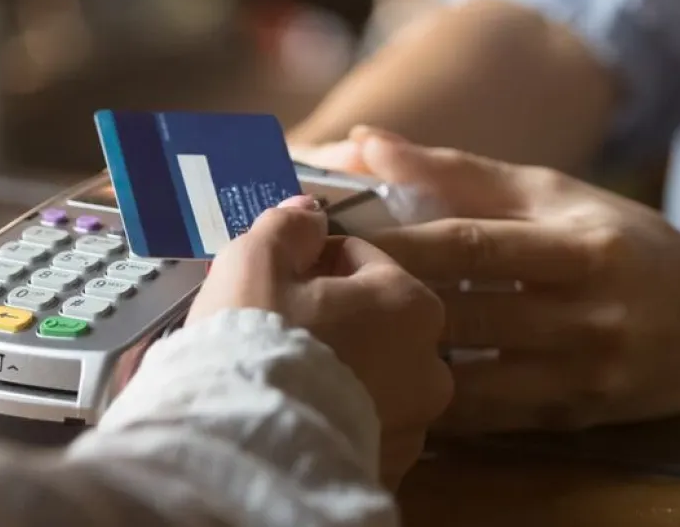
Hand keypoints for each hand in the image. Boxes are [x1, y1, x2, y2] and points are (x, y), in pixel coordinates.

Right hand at [188, 195, 452, 487]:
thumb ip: (289, 226)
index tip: (276, 277)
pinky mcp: (389, 470)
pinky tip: (295, 414)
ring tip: (282, 376)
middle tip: (275, 326)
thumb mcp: (258, 262)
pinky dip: (334, 415)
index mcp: (412, 304)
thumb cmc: (257, 341)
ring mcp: (414, 425)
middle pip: (371, 320)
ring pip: (369, 375)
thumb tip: (309, 210)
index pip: (361, 258)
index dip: (311, 260)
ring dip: (337, 368)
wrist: (249, 451)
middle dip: (330, 316)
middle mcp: (430, 367)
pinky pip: (360, 425)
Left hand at [299, 128, 679, 432]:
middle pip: (461, 313)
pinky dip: (437, 400)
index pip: (470, 245)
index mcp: (578, 247)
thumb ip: (458, 171)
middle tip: (314, 292)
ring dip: (402, 359)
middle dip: (383, 300)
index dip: (395, 242)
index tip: (330, 236)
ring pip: (467, 379)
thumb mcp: (553, 194)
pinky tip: (392, 381)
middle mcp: (584, 316)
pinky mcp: (572, 418)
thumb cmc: (622, 243)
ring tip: (343, 341)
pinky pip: (486, 417)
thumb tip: (364, 141)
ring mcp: (580, 377)